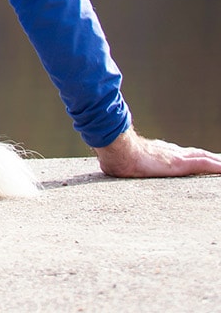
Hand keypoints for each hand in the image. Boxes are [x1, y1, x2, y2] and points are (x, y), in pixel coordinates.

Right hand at [94, 129, 220, 176]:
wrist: (118, 152)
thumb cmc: (116, 159)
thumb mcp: (121, 164)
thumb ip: (122, 163)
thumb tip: (109, 166)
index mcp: (160, 154)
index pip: (183, 155)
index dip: (196, 157)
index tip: (205, 159)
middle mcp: (172, 153)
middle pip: (198, 155)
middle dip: (211, 159)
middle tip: (220, 162)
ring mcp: (178, 158)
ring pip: (205, 159)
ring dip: (217, 162)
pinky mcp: (181, 164)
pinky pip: (205, 165)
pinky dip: (216, 166)